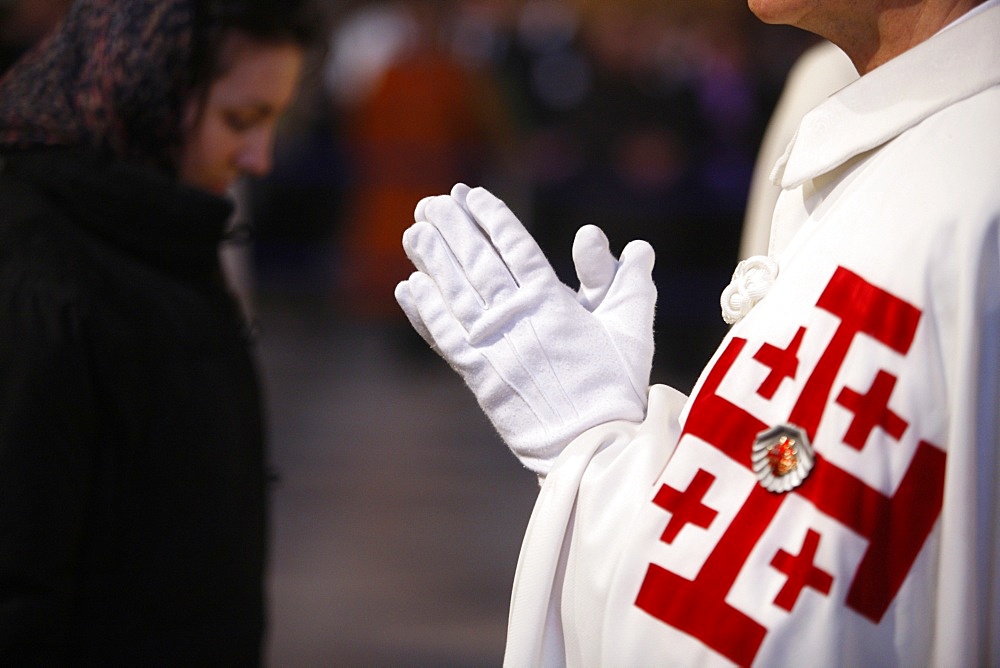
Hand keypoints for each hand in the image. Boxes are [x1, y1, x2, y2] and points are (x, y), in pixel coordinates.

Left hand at [395, 184, 655, 474]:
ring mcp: (491, 345)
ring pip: (454, 291)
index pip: (514, 245)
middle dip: (452, 228)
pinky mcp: (476, 374)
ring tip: (414, 232)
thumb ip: (629, 283)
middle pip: (476, 260)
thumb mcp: (631, 329)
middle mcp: (515, 317)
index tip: (470, 194)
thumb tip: (638, 246)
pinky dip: (424, 310)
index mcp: (551, 301)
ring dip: (431, 259)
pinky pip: (443, 336)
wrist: (589, 443)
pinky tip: (409, 287)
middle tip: (431, 203)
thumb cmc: (615, 385)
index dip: (490, 217)